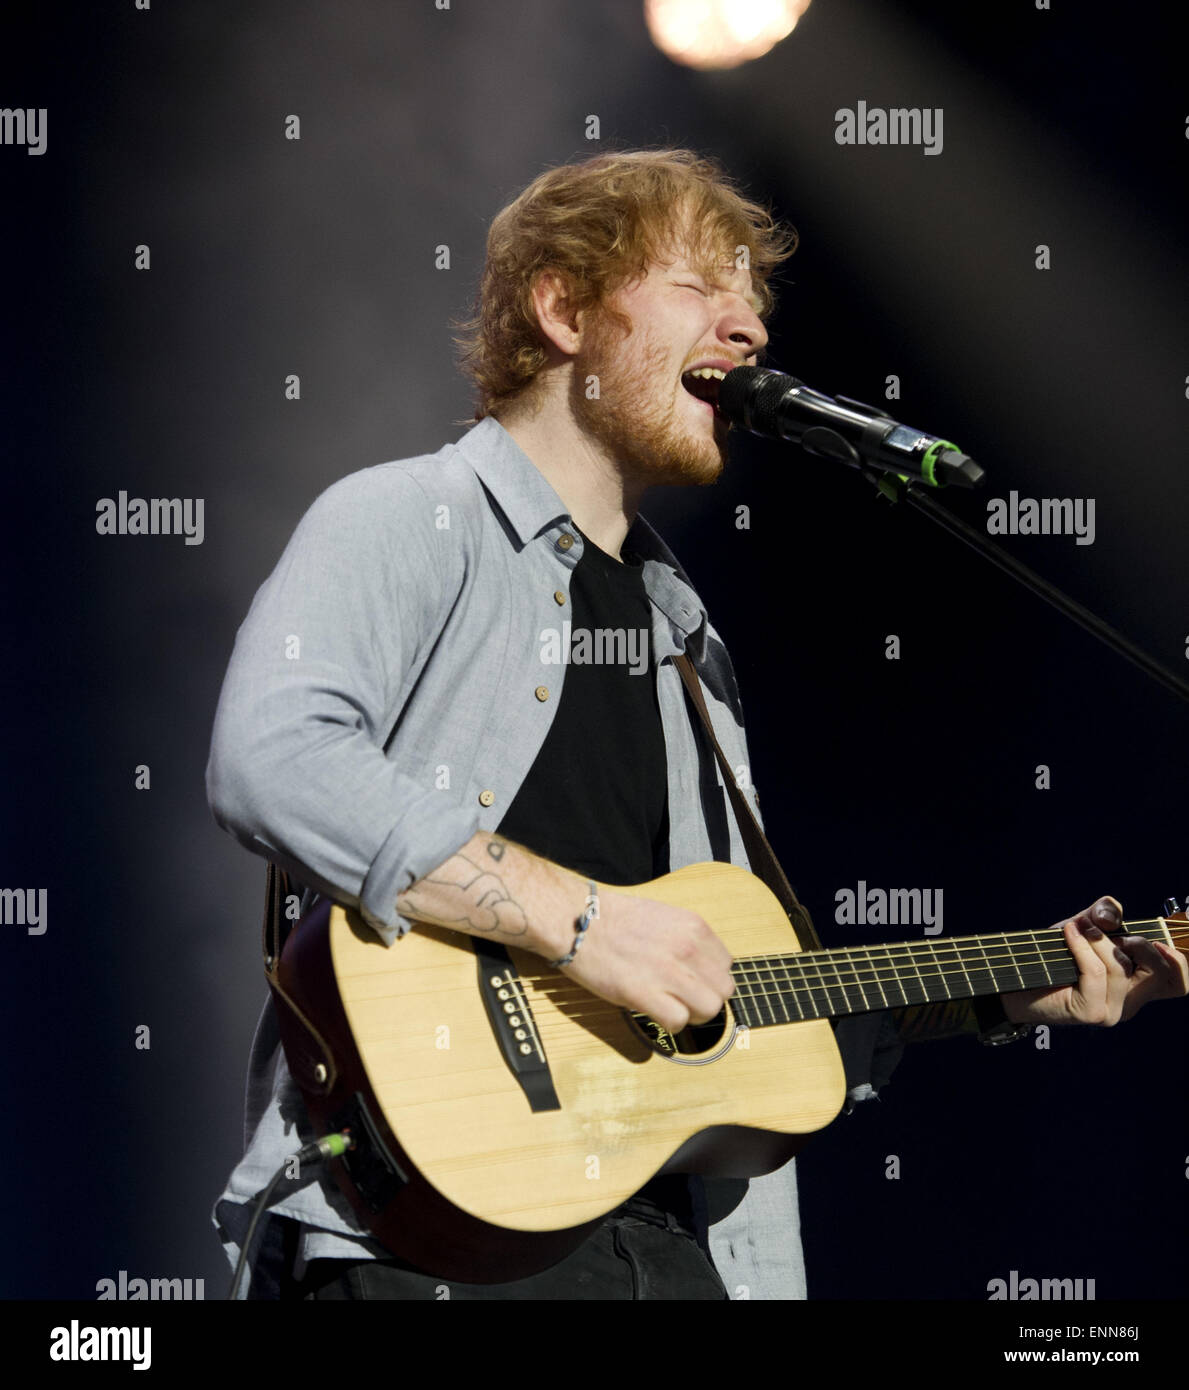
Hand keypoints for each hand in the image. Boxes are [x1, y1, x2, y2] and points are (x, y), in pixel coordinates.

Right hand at [558, 886, 734, 1034]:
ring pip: (709, 1009)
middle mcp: (688, 947)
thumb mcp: (664, 916)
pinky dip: (670, 1023)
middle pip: (724, 990)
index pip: (727, 964)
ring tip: (672, 1006)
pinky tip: (654, 1012)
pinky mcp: (644, 993)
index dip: (710, 977)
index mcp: (694, 926)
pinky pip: (678, 1021)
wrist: (578, 920)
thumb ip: (688, 939)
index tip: (694, 980)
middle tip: (684, 997)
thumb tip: (701, 966)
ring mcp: (668, 971)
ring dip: (692, 1014)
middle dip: (707, 998)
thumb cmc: (614, 918)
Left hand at [1003, 896, 1188, 1026]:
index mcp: (1138, 983)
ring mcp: (1113, 1010)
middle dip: (1139, 944)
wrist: (1018, 975)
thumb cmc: (1054, 953)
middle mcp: (1131, 1001)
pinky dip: (1081, 947)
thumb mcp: (1084, 925)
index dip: (1181, 961)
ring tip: (1077, 928)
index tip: (1163, 939)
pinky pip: (1097, 973)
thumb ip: (1104, 914)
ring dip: (1097, 940)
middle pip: (1162, 974)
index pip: (1177, 982)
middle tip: (1107, 929)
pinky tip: (1068, 934)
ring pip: (1122, 968)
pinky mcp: (1092, 1012)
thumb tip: (1111, 916)